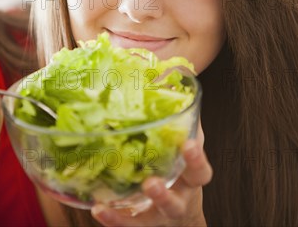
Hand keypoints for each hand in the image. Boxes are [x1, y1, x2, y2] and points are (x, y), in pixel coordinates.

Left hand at [91, 121, 211, 225]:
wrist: (179, 218)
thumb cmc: (179, 176)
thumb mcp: (183, 153)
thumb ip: (179, 125)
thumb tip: (171, 86)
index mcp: (189, 180)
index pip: (199, 171)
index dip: (196, 159)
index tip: (188, 145)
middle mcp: (176, 201)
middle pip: (174, 203)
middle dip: (163, 195)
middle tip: (151, 183)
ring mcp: (158, 216)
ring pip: (148, 218)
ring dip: (131, 211)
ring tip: (117, 201)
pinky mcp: (140, 224)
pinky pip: (126, 224)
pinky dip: (112, 218)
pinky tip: (98, 209)